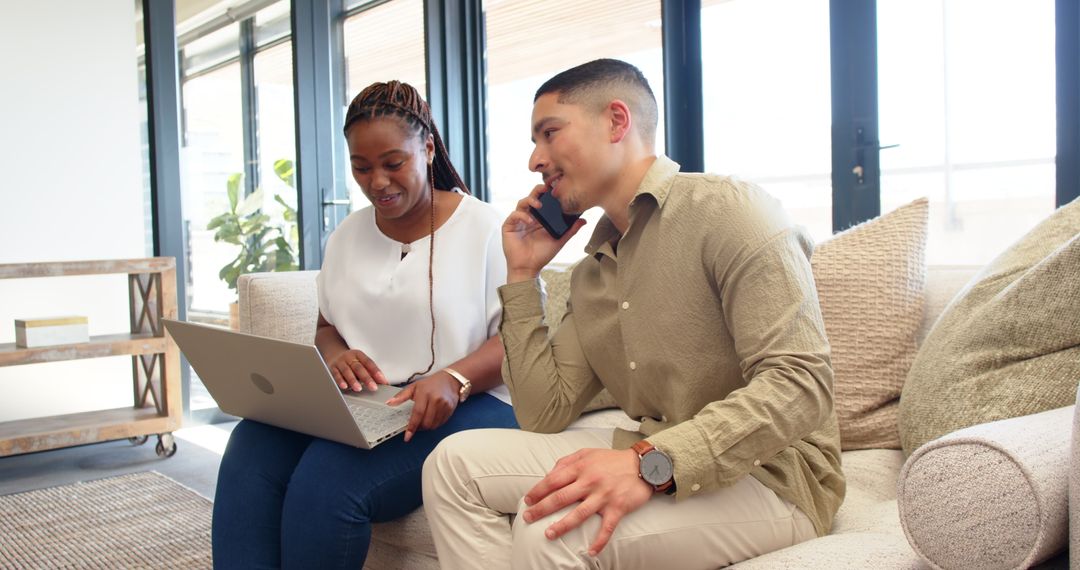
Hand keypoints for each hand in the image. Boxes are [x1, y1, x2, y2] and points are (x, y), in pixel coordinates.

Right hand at [328, 349, 386, 391]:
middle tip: (373, 387)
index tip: (383, 381)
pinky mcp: (332, 368)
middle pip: (359, 367)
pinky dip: (340, 381)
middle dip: (366, 378)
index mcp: (359, 355)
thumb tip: (383, 382)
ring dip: (353, 380)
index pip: (369, 362)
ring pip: (347, 371)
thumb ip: (370, 372)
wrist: (333, 354)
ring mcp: (340, 362)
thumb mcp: (360, 363)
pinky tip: (344, 386)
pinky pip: (336, 374)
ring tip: (359, 388)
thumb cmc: (351, 362)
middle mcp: (349, 357)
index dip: (376, 371)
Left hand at [386, 371, 459, 441]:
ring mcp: (444, 405)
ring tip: (424, 420)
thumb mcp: (414, 387)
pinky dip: (434, 424)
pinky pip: (441, 423)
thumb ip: (401, 396)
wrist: (449, 380)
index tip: (407, 436)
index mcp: (425, 393)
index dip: (412, 426)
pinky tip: (432, 418)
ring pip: (433, 425)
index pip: (417, 413)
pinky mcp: (450, 409)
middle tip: (416, 425)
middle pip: (426, 422)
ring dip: (426, 427)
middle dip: (419, 427)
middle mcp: (436, 399)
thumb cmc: (430, 384)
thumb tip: (389, 403)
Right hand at [502, 184, 586, 282]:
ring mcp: (518, 220)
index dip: (548, 192)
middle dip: (538, 190)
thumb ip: (571, 230)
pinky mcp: (509, 226)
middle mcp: (529, 216)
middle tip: (546, 188)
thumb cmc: (542, 255)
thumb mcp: (559, 240)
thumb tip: (584, 220)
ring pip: (522, 203)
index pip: (543, 200)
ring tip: (539, 205)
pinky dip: (522, 215)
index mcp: (540, 218)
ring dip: (530, 200)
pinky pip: (514, 215)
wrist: (528, 268)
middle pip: (532, 197)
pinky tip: (529, 221)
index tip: (556, 187)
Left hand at [521, 448, 651, 556]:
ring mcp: (603, 496)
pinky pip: (606, 528)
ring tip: (548, 534)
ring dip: (562, 526)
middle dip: (541, 509)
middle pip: (560, 498)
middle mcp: (590, 482)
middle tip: (528, 518)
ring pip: (578, 514)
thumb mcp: (587, 453)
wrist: (644, 465)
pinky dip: (599, 541)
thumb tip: (549, 474)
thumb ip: (567, 461)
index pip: (553, 480)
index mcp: (581, 468)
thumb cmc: (612, 460)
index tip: (527, 500)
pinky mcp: (617, 508)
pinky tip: (590, 552)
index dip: (538, 491)